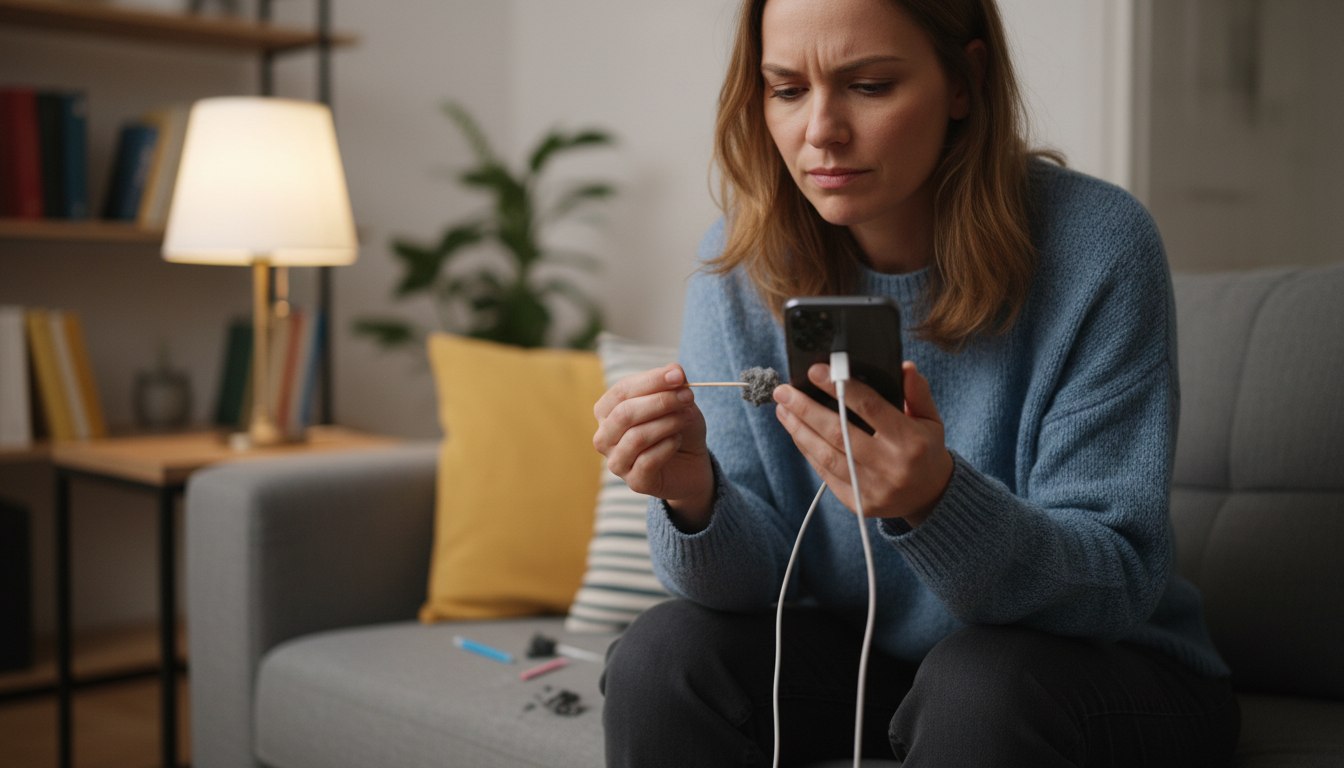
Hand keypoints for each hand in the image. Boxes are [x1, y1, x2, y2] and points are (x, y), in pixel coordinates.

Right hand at [593, 364, 713, 528]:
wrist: (692, 463)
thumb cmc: (678, 427)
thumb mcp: (678, 401)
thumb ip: (673, 385)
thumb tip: (675, 371)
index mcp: (608, 411)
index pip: (622, 391)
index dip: (650, 381)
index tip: (679, 376)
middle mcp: (605, 437)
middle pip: (625, 414)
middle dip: (660, 402)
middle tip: (688, 396)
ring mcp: (616, 462)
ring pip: (636, 437)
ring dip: (667, 423)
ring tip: (687, 417)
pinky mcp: (634, 482)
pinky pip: (647, 461)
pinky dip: (667, 446)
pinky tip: (678, 440)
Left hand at [772, 361, 952, 526]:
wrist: (931, 497)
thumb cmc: (926, 450)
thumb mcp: (931, 419)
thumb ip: (917, 393)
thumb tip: (904, 367)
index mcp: (909, 440)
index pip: (869, 407)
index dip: (839, 388)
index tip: (814, 371)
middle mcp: (889, 465)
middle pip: (839, 433)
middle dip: (806, 409)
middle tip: (783, 391)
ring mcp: (872, 488)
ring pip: (826, 456)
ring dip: (799, 430)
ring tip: (783, 409)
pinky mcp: (858, 503)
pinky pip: (825, 474)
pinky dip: (808, 451)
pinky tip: (796, 432)